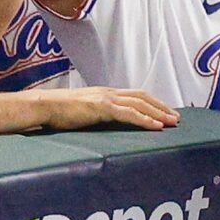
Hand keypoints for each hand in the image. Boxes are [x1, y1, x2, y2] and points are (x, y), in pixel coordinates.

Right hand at [46, 86, 179, 131]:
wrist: (43, 105)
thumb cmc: (58, 111)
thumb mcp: (83, 110)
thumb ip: (96, 114)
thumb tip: (104, 122)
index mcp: (105, 93)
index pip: (135, 95)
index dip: (153, 102)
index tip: (165, 112)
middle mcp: (109, 93)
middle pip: (143, 97)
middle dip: (161, 107)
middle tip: (176, 118)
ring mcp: (106, 99)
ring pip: (140, 104)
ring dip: (159, 113)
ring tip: (172, 123)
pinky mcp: (101, 108)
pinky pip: (129, 114)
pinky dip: (145, 120)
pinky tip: (156, 127)